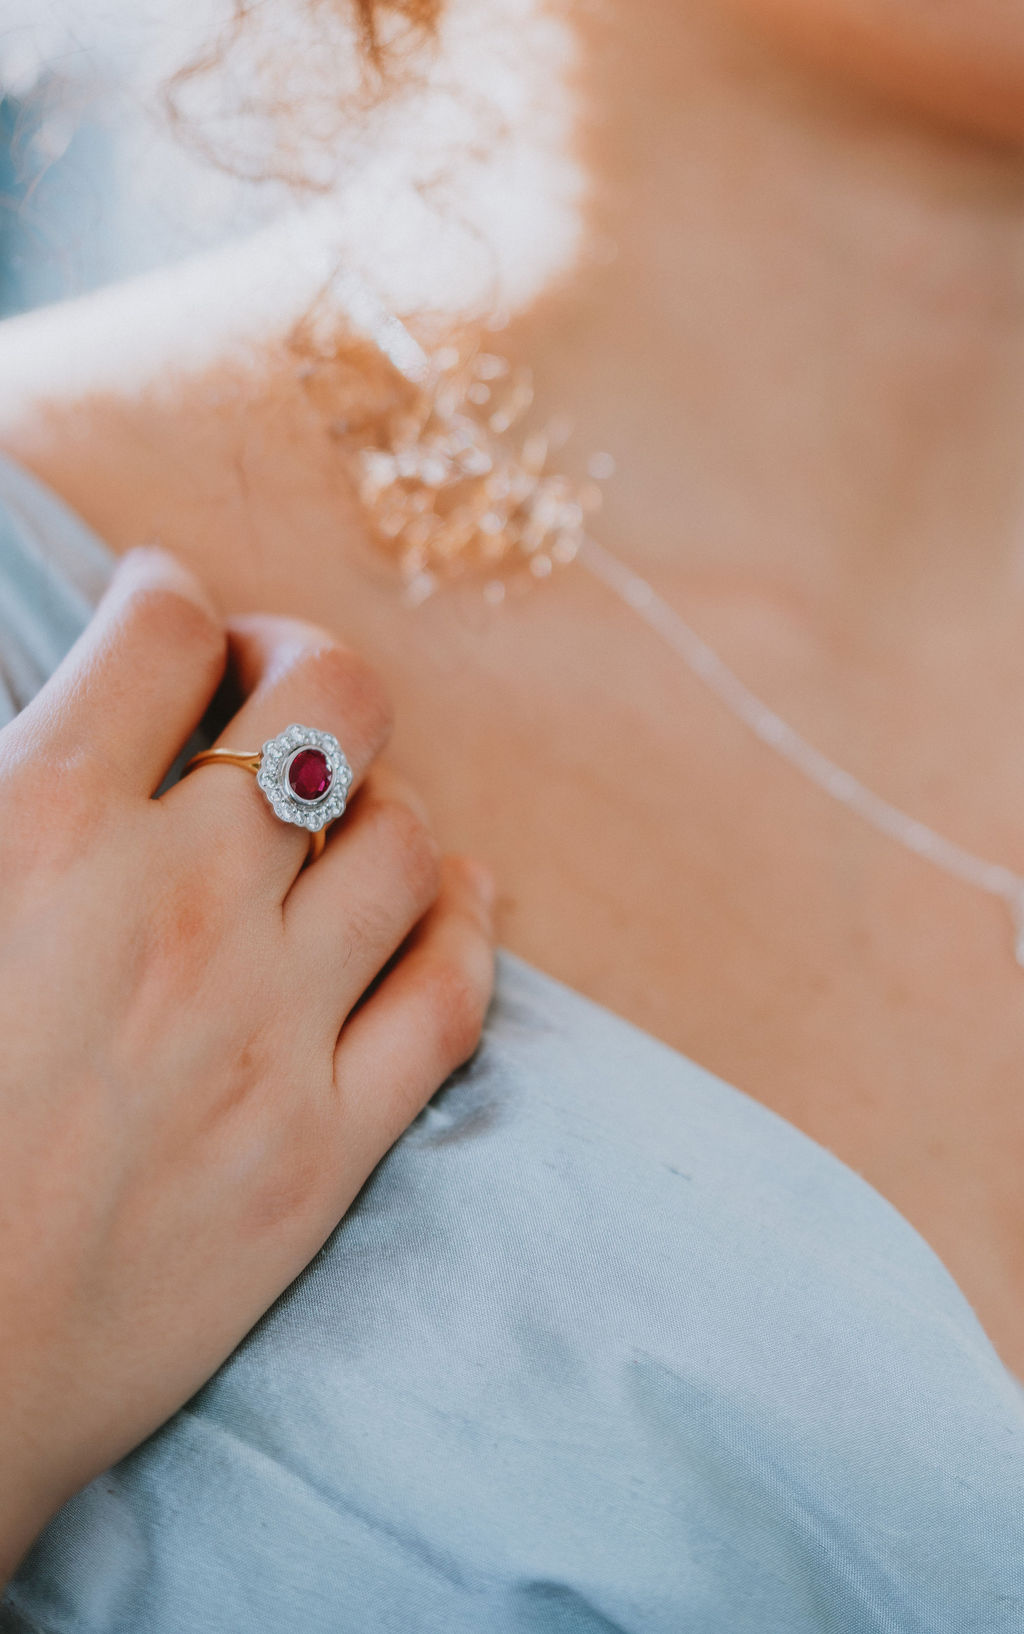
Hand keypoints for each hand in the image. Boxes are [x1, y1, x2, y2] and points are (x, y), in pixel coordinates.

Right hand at [0, 548, 494, 1581]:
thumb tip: (50, 749)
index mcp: (41, 828)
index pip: (162, 634)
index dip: (170, 599)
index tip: (168, 614)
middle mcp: (180, 904)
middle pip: (329, 702)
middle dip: (309, 667)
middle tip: (275, 689)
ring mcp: (271, 1026)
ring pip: (406, 840)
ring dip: (388, 799)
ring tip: (351, 810)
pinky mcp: (325, 1145)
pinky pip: (451, 998)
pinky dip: (466, 926)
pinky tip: (454, 896)